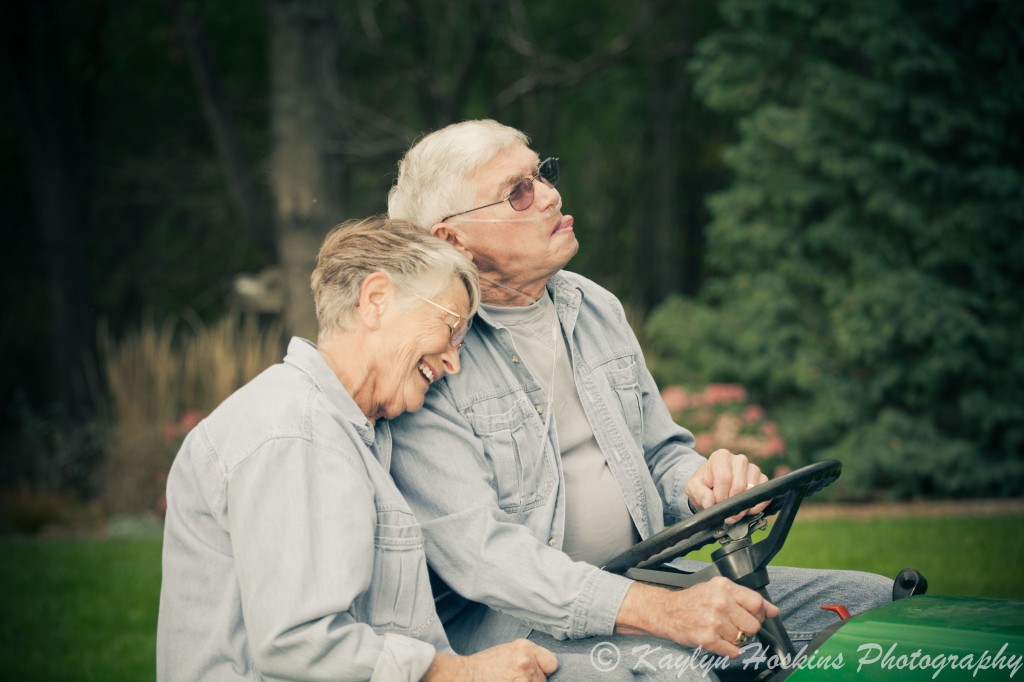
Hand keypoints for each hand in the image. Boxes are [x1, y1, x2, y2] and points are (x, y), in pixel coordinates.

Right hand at [423, 639, 557, 681]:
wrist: (466, 675)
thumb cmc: (485, 665)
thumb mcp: (509, 651)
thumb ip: (528, 657)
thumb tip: (544, 669)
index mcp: (525, 648)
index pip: (552, 663)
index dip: (544, 670)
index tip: (537, 674)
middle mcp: (526, 662)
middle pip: (543, 680)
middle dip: (533, 681)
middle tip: (513, 679)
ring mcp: (523, 679)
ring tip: (507, 681)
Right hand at [615, 578, 779, 657]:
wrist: (667, 611)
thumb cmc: (693, 601)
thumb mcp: (718, 590)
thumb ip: (746, 598)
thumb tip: (773, 610)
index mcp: (724, 587)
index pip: (757, 602)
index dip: (760, 613)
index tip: (755, 617)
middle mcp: (720, 602)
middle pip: (753, 625)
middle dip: (747, 629)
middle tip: (735, 626)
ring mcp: (714, 621)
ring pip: (743, 640)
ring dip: (736, 640)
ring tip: (722, 632)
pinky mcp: (708, 638)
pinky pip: (733, 652)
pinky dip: (730, 650)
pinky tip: (719, 641)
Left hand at [685, 449, 769, 522]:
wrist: (714, 486)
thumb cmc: (704, 485)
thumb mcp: (694, 488)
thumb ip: (699, 493)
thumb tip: (709, 503)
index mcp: (721, 457)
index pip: (724, 478)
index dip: (721, 496)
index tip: (717, 505)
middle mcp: (739, 460)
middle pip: (739, 485)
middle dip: (732, 504)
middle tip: (726, 515)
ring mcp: (753, 468)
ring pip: (752, 490)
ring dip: (743, 506)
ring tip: (734, 511)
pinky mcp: (763, 479)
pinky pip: (764, 495)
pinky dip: (756, 507)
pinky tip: (746, 510)